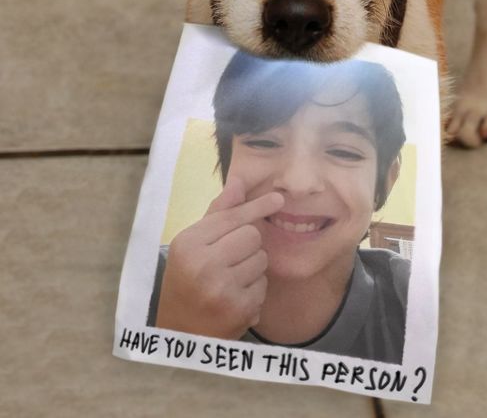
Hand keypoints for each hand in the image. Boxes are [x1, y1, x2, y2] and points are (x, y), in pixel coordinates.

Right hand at [155, 176, 283, 338]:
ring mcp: (223, 290)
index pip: (232, 217)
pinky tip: (234, 297)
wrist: (179, 333)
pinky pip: (263, 284)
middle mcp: (204, 265)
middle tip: (229, 258)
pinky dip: (254, 289)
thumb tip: (239, 183)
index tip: (279, 199)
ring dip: (252, 266)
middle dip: (247, 244)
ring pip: (261, 259)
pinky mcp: (240, 310)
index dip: (257, 206)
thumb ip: (218, 214)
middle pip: (252, 235)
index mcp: (188, 244)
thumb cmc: (186, 280)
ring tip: (230, 279)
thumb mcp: (192, 244)